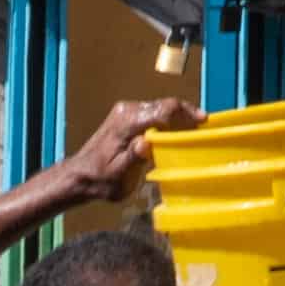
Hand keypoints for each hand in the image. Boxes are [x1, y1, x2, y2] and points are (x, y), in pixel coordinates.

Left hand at [45, 98, 197, 216]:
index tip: (203, 120)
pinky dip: (168, 121)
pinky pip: (153, 114)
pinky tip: (177, 133)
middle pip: (165, 106)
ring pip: (160, 109)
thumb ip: (133, 158)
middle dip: (187, 115)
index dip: (186, 113)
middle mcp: (128, 110)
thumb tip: (146, 143)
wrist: (79, 176)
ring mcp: (127, 111)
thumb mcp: (118, 174)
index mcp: (127, 122)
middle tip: (205, 128)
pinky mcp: (127, 116)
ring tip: (195, 131)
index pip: (163, 109)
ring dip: (178, 118)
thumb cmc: (99, 180)